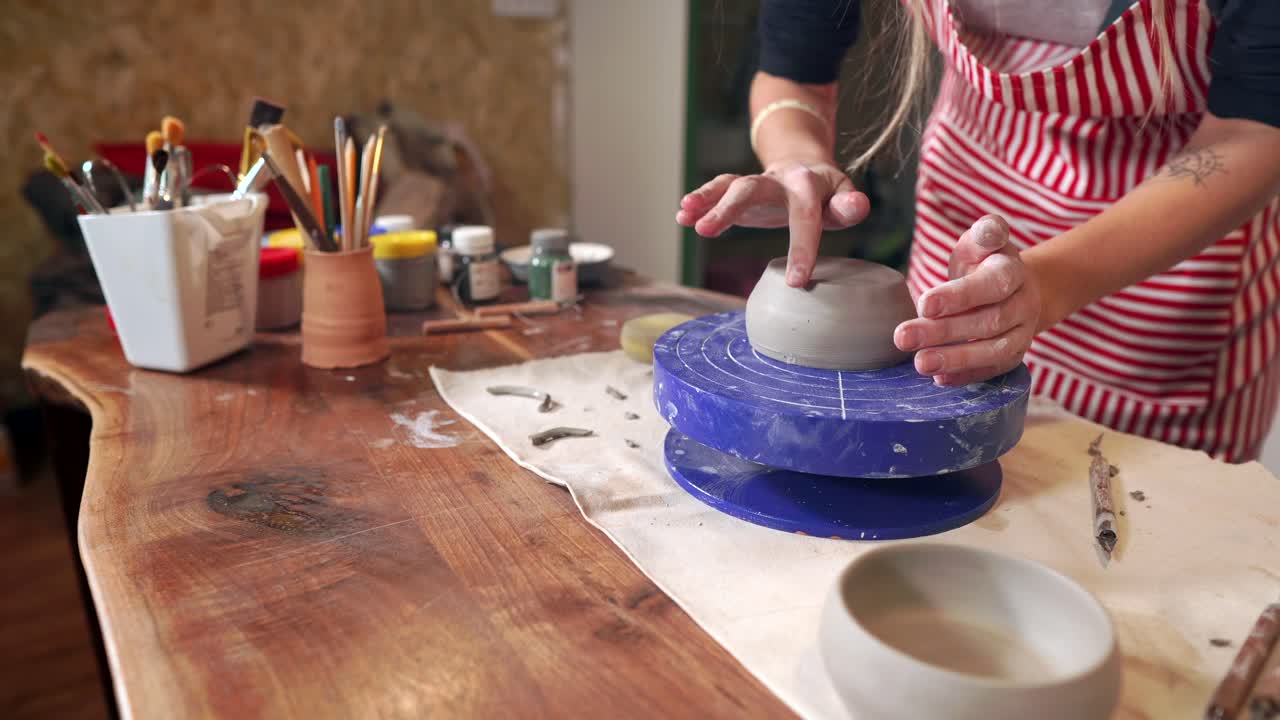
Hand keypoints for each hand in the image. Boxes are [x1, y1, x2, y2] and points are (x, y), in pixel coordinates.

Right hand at [675, 161, 869, 286]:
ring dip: (705, 200)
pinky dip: (699, 202)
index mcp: (807, 186)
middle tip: (705, 233)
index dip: (802, 249)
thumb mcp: (842, 196)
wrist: (803, 165)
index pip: (805, 219)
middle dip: (727, 208)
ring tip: (685, 215)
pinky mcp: (738, 190)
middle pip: (749, 188)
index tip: (797, 282)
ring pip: (727, 186)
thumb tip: (858, 207)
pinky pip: (716, 191)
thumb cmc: (826, 193)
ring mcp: (754, 184)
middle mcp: (776, 181)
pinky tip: (681, 215)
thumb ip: (849, 205)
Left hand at [893, 215, 1040, 385]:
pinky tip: (939, 379)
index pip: (992, 285)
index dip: (960, 296)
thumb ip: (984, 233)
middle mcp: (1023, 304)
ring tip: (919, 363)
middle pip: (988, 322)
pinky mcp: (1013, 356)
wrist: (1013, 288)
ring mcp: (1022, 333)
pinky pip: (993, 371)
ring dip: (956, 359)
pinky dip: (966, 376)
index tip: (924, 303)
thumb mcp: (981, 241)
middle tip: (903, 338)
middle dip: (944, 331)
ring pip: (994, 351)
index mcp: (1013, 272)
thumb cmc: (985, 261)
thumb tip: (989, 229)